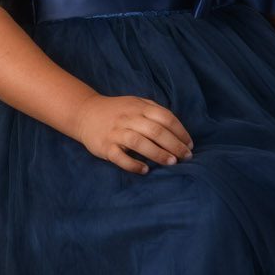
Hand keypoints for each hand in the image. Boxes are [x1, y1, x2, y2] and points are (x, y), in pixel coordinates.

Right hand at [67, 94, 193, 174]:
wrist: (85, 113)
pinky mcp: (105, 146)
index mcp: (139, 108)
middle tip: (186, 157)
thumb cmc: (117, 111)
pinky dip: (133, 164)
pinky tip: (145, 170)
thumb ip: (155, 112)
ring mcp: (116, 132)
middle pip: (155, 131)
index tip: (189, 145)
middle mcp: (128, 119)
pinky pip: (119, 156)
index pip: (165, 118)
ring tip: (171, 162)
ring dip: (157, 153)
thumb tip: (178, 130)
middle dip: (174, 145)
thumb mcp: (136, 103)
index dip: (180, 131)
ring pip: (139, 142)